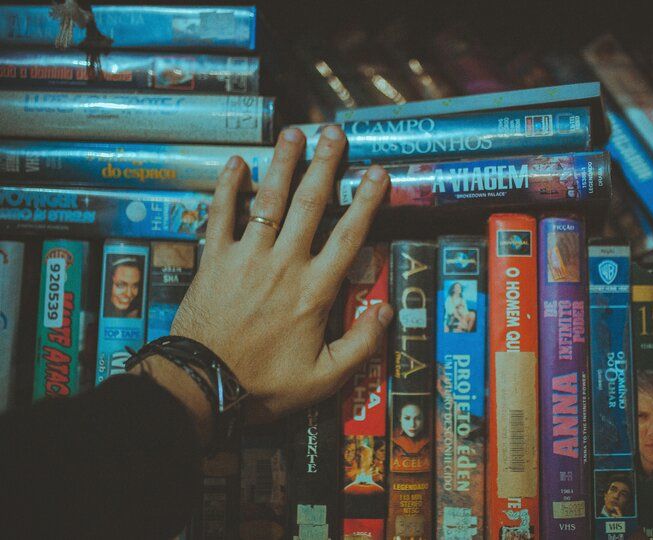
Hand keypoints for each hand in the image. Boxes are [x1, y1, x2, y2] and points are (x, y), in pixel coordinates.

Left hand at [153, 125, 392, 433]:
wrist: (202, 385)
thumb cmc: (265, 385)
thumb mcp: (324, 379)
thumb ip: (361, 345)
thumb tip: (387, 311)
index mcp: (314, 291)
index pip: (348, 236)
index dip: (366, 202)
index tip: (377, 173)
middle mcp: (284, 265)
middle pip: (310, 205)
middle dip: (324, 165)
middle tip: (334, 132)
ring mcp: (246, 258)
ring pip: (269, 201)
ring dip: (282, 164)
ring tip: (293, 133)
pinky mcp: (214, 260)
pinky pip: (220, 216)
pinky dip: (227, 188)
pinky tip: (236, 163)